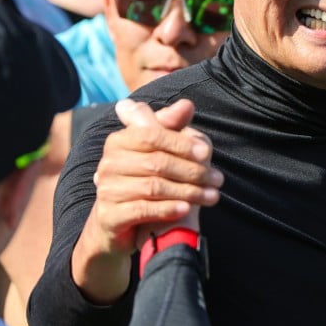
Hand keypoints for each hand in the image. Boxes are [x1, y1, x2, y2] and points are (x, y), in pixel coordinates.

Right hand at [82, 99, 220, 258]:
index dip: (181, 142)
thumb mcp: (159, 149)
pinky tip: (187, 209)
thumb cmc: (145, 177)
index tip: (207, 152)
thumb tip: (187, 104)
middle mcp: (108, 162)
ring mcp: (106, 189)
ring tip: (212, 196)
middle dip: (193, 171)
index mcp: (119, 140)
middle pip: (157, 162)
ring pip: (154, 187)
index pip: (151, 134)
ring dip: (188, 192)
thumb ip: (170, 125)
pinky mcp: (109, 215)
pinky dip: (167, 208)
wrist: (121, 222)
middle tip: (218, 180)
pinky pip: (143, 209)